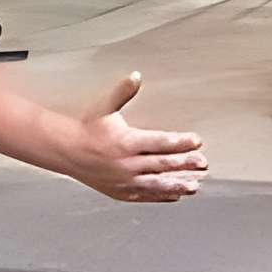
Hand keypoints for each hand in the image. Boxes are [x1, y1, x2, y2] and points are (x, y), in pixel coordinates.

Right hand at [64, 70, 207, 204]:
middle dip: (185, 164)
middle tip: (203, 163)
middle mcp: (127, 164)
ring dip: (178, 185)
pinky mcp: (122, 192)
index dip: (180, 142)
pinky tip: (175, 195)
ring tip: (195, 185)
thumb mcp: (105, 107)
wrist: (68, 152)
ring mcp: (125, 181)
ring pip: (157, 184)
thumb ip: (123, 92)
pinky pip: (146, 195)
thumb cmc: (88, 128)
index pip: (160, 142)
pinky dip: (162, 195)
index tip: (196, 141)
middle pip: (162, 164)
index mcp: (126, 141)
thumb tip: (136, 75)